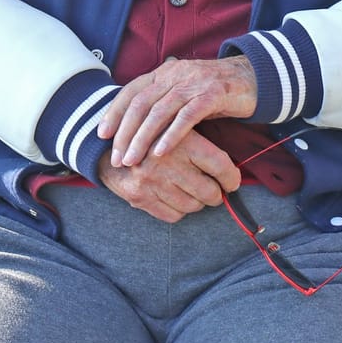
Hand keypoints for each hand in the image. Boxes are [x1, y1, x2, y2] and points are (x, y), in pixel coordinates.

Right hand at [96, 130, 240, 222]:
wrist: (109, 142)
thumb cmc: (151, 135)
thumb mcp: (176, 127)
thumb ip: (201, 142)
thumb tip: (231, 169)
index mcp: (181, 140)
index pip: (220, 166)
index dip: (231, 177)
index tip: (232, 181)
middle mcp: (167, 162)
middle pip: (210, 192)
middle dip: (215, 192)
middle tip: (213, 187)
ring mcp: (152, 182)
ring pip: (193, 206)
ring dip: (196, 201)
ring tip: (191, 189)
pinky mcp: (140, 198)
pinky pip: (174, 215)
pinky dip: (178, 209)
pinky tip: (174, 195)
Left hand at [98, 56, 256, 168]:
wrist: (252, 78)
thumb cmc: (214, 91)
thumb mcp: (183, 92)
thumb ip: (162, 101)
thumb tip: (135, 126)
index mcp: (164, 72)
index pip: (131, 91)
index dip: (114, 112)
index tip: (101, 135)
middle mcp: (175, 73)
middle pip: (141, 103)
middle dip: (124, 132)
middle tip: (116, 158)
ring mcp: (193, 82)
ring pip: (159, 111)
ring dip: (142, 138)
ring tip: (132, 160)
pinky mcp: (212, 94)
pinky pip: (186, 117)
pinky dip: (171, 135)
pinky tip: (160, 152)